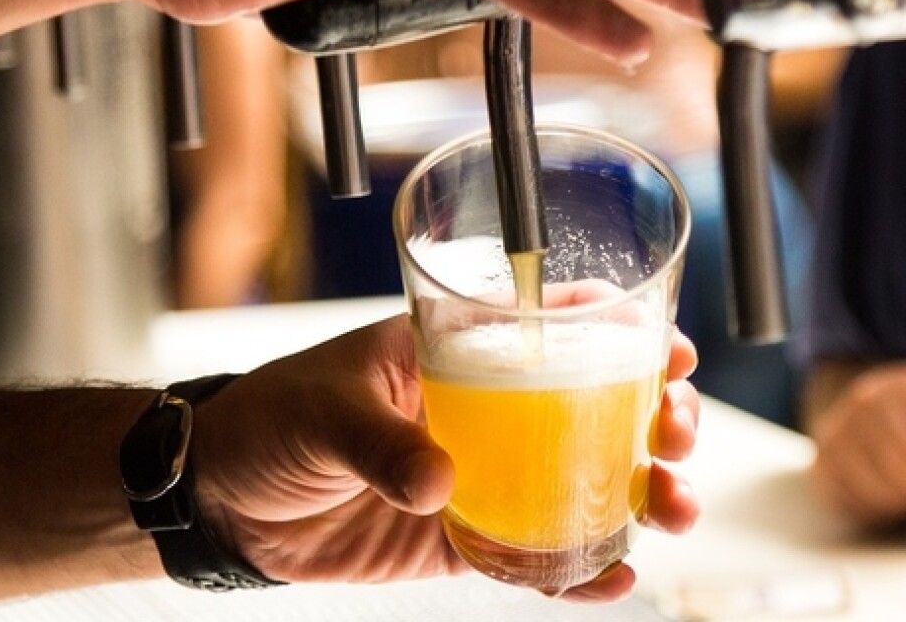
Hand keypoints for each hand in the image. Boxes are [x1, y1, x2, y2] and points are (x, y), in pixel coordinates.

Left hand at [192, 313, 699, 601]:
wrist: (228, 499)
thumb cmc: (272, 421)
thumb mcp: (325, 412)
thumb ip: (381, 444)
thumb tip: (442, 486)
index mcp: (454, 353)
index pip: (550, 327)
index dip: (619, 330)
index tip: (670, 347)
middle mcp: (483, 412)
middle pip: (592, 406)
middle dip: (653, 415)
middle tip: (676, 433)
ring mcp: (482, 478)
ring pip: (582, 482)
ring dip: (642, 493)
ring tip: (677, 508)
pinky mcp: (464, 539)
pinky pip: (535, 554)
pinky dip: (579, 569)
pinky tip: (618, 577)